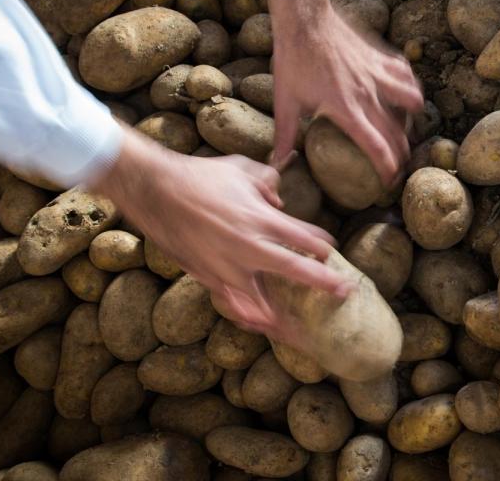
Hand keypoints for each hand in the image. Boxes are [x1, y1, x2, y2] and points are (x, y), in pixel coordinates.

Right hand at [91, 128, 349, 337]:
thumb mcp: (243, 169)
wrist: (155, 190)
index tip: (330, 251)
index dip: (322, 245)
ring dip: (284, 314)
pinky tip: (261, 326)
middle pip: (295, 270)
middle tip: (344, 292)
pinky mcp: (207, 277)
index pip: (304, 238)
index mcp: (260, 218)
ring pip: (263, 299)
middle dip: (323, 282)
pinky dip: (248, 316)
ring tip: (303, 330)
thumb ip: (269, 182)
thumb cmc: (200, 175)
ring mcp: (226, 267)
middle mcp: (247, 247)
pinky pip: (233, 303)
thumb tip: (279, 199)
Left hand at [265, 0, 423, 183]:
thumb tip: (277, 164)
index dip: (387, 168)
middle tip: (402, 167)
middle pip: (397, 132)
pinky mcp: (380, 58)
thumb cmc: (292, 61)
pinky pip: (405, 74)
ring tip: (408, 129)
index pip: (376, 146)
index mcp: (346, 109)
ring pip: (411, 100)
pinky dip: (408, 84)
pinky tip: (403, 91)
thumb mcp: (285, 102)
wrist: (305, 20)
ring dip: (413, 118)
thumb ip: (284, 137)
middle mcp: (367, 94)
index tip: (389, 182)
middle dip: (403, 154)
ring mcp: (377, 75)